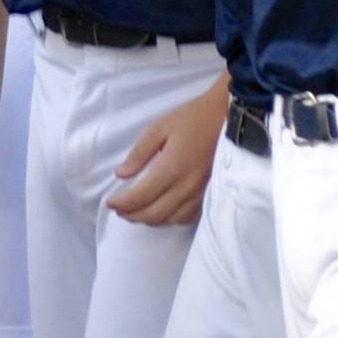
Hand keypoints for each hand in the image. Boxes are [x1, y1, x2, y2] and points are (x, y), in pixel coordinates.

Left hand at [108, 89, 222, 228]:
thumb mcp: (159, 127)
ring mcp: (200, 193)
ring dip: (150, 220)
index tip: (109, 202)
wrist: (228, 117)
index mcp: (171, 168)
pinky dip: (171, 219)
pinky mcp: (209, 194)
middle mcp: (186, 186)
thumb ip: (139, 153)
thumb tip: (121, 175)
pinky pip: (188, 217)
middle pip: (153, 214)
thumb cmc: (192, 118)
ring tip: (138, 212)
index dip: (121, 204)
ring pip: (170, 220)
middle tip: (120, 210)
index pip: (140, 196)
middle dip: (132, 216)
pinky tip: (163, 211)